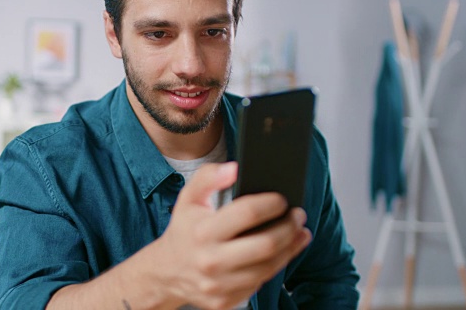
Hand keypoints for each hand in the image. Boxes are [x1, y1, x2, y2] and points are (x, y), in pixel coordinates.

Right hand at [152, 162, 310, 309]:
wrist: (167, 271)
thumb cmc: (184, 229)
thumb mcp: (188, 198)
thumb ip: (208, 177)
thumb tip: (234, 169)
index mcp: (201, 232)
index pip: (247, 213)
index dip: (271, 203)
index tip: (282, 199)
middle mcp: (210, 261)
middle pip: (266, 244)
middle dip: (289, 227)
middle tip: (298, 215)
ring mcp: (219, 285)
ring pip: (269, 267)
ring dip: (290, 247)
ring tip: (298, 231)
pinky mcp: (227, 301)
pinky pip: (261, 282)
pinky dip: (277, 265)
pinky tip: (284, 251)